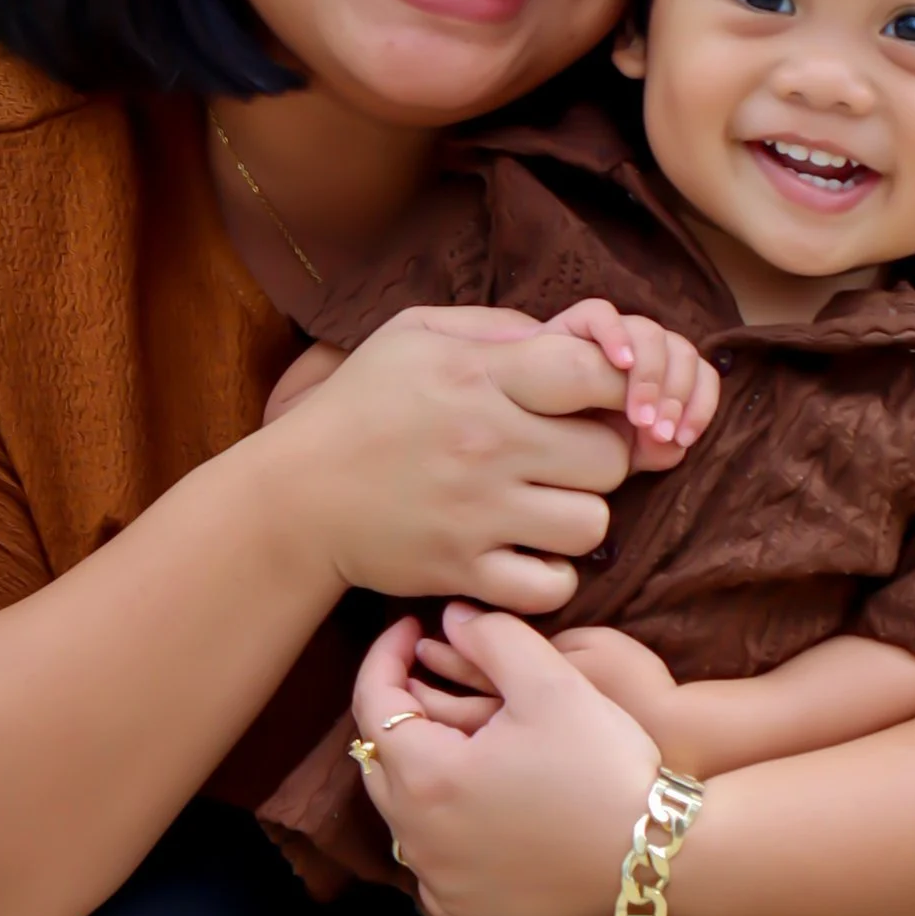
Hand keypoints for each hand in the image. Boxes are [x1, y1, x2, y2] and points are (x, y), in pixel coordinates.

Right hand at [257, 305, 635, 613]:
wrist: (295, 495)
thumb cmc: (361, 406)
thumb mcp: (417, 335)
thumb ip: (499, 328)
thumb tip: (576, 338)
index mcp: (477, 375)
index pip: (592, 373)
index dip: (619, 385)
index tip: (601, 400)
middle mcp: (485, 443)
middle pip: (610, 456)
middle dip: (601, 456)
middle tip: (567, 458)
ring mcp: (476, 513)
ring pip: (593, 524)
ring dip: (578, 517)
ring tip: (544, 505)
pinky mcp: (463, 570)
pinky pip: (553, 587)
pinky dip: (550, 575)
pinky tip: (526, 552)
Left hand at [354, 604, 661, 915]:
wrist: (656, 862)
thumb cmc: (604, 768)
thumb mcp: (553, 682)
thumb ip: (494, 637)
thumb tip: (453, 618)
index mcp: (425, 778)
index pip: (372, 704)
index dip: (384, 655)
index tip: (409, 628)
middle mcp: (417, 839)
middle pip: (380, 761)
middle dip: (398, 712)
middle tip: (429, 677)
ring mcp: (440, 882)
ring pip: (404, 813)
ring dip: (420, 770)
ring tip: (458, 737)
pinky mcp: (469, 911)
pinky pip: (433, 862)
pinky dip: (441, 827)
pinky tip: (475, 807)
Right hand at [542, 300, 721, 474]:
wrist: (526, 407)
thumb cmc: (581, 431)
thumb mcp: (621, 452)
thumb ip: (653, 452)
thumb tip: (673, 447)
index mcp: (666, 373)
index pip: (703, 377)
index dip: (701, 406)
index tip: (683, 439)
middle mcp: (646, 347)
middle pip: (684, 353)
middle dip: (676, 397)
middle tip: (657, 433)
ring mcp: (616, 331)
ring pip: (652, 333)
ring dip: (650, 377)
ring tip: (637, 416)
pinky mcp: (579, 322)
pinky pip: (602, 314)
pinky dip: (617, 335)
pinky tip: (620, 363)